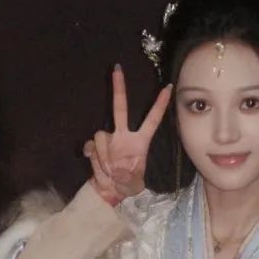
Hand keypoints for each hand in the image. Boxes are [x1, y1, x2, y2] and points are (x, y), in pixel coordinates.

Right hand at [84, 64, 171, 202]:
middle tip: (117, 68)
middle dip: (119, 88)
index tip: (168, 87)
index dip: (160, 105)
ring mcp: (109, 140)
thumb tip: (118, 171)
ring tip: (110, 170)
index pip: (152, 119)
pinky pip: (90, 146)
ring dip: (104, 155)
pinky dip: (92, 156)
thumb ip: (130, 179)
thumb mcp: (135, 186)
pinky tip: (95, 163)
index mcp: (140, 141)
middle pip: (120, 107)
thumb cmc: (128, 185)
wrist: (109, 191)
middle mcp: (124, 135)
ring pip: (101, 134)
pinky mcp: (95, 147)